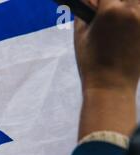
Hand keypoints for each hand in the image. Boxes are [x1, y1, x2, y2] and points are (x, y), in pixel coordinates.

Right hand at [75, 0, 139, 138]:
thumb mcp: (80, 36)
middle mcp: (132, 11)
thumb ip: (83, 14)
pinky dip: (135, 17)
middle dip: (115, 3)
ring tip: (119, 21)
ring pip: (136, 4)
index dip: (99, 1)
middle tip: (108, 13)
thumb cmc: (91, 63)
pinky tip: (127, 28)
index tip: (95, 5)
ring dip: (129, 7)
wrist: (111, 86)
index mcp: (110, 11)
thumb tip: (87, 3)